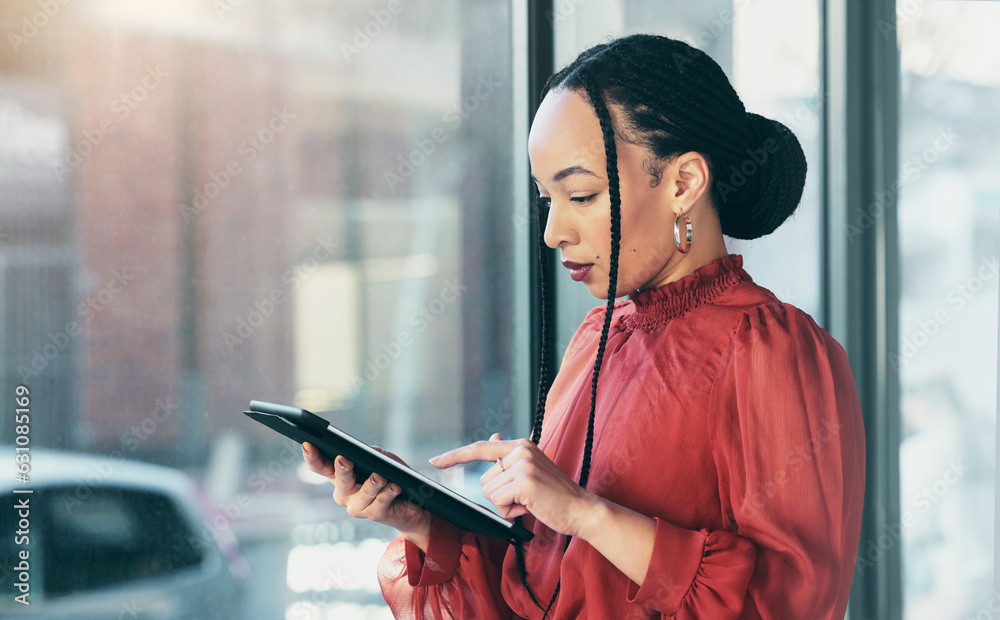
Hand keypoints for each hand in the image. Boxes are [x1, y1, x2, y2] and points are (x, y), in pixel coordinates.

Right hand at [302, 442, 430, 548]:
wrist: (413, 506)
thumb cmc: (393, 477)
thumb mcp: (384, 460)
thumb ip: (374, 454)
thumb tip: (368, 453)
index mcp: (340, 477)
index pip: (322, 467)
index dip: (313, 457)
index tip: (307, 445)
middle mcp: (345, 494)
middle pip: (340, 481)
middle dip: (342, 470)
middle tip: (343, 460)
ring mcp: (358, 507)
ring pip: (362, 494)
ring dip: (371, 484)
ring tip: (380, 477)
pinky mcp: (374, 515)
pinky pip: (380, 503)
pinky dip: (388, 493)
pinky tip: (394, 487)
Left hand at [429, 433, 599, 538]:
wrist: (580, 509)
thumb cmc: (554, 495)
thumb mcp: (530, 472)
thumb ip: (510, 458)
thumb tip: (494, 439)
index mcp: (521, 445)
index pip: (481, 448)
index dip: (455, 455)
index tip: (435, 460)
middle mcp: (521, 450)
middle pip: (484, 480)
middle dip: (501, 496)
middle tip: (526, 498)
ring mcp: (523, 464)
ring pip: (490, 493)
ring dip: (507, 505)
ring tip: (530, 502)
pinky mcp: (524, 481)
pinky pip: (499, 502)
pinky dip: (511, 512)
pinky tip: (530, 507)